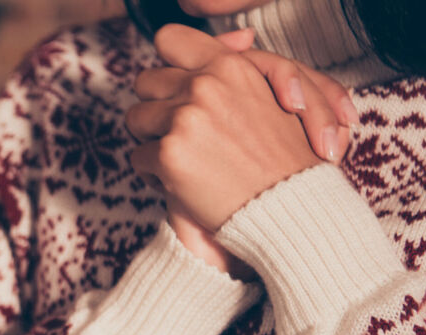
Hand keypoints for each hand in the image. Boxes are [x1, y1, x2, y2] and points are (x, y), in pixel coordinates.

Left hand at [126, 24, 353, 231]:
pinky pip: (138, 158)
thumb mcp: (275, 95)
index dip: (165, 63)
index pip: (171, 40)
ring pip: (135, 119)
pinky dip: (155, 174)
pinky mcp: (169, 154)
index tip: (174, 86)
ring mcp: (184, 118)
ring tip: (186, 160)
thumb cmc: (285, 158)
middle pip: (145, 82)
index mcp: (229, 66)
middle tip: (181, 132)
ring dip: (152, 140)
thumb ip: (243, 66)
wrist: (290, 207)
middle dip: (156, 106)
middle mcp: (204, 85)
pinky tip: (185, 185)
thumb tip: (240, 37)